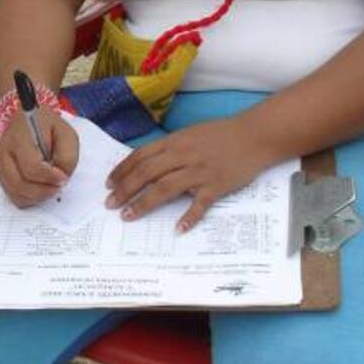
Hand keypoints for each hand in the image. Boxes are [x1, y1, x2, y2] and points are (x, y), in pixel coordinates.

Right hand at [0, 108, 76, 207]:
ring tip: (49, 186)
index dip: (50, 178)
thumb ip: (67, 156)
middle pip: (20, 185)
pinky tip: (39, 186)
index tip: (63, 177)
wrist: (29, 118)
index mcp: (19, 137)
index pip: (31, 168)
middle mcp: (3, 152)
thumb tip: (60, 178)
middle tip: (58, 186)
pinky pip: (13, 196)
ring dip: (37, 197)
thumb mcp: (66, 134)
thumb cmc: (48, 126)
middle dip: (43, 191)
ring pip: (15, 194)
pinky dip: (29, 197)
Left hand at [105, 118, 270, 231]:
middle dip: (125, 190)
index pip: (140, 156)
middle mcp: (183, 155)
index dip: (122, 171)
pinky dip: (189, 217)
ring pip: (165, 188)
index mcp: (174, 142)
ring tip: (128, 216)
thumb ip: (169, 149)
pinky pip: (200, 204)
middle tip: (110, 204)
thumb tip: (147, 164)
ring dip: (144, 203)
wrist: (254, 135)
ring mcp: (199, 171)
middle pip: (147, 173)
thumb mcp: (189, 135)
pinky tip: (178, 229)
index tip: (109, 184)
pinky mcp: (217, 185)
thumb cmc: (220, 135)